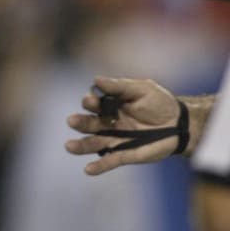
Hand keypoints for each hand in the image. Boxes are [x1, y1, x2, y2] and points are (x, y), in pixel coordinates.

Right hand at [66, 76, 184, 174]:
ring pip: (94, 143)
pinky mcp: (125, 154)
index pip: (93, 103)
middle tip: (72, 121)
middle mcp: (107, 122)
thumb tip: (95, 79)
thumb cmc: (159, 102)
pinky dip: (99, 166)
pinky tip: (87, 170)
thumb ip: (118, 86)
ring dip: (81, 146)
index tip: (91, 101)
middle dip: (80, 123)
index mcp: (109, 105)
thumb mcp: (141, 89)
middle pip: (88, 123)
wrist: (180, 123)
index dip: (90, 102)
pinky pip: (110, 161)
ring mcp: (115, 139)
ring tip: (69, 147)